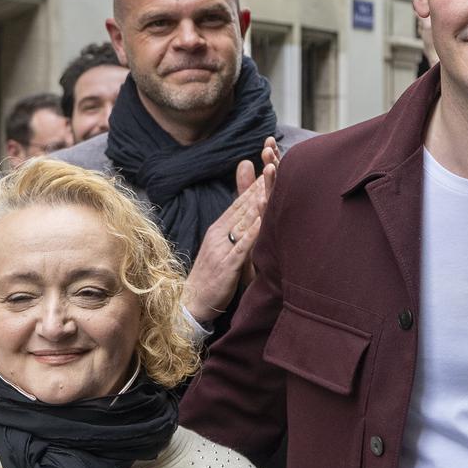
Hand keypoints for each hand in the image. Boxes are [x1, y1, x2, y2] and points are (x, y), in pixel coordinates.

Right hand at [185, 137, 278, 323]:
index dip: (254, 185)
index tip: (270, 168)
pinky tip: (265, 218)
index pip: (238, 202)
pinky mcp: (227, 264)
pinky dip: (254, 230)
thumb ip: (235, 235)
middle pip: (243, 206)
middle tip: (276, 165)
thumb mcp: (222, 251)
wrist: (191, 302)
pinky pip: (243, 244)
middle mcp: (218, 234)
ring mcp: (222, 247)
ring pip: (243, 220)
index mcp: (217, 229)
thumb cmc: (210, 278)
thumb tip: (248, 221)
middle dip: (259, 185)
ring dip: (258, 200)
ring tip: (273, 183)